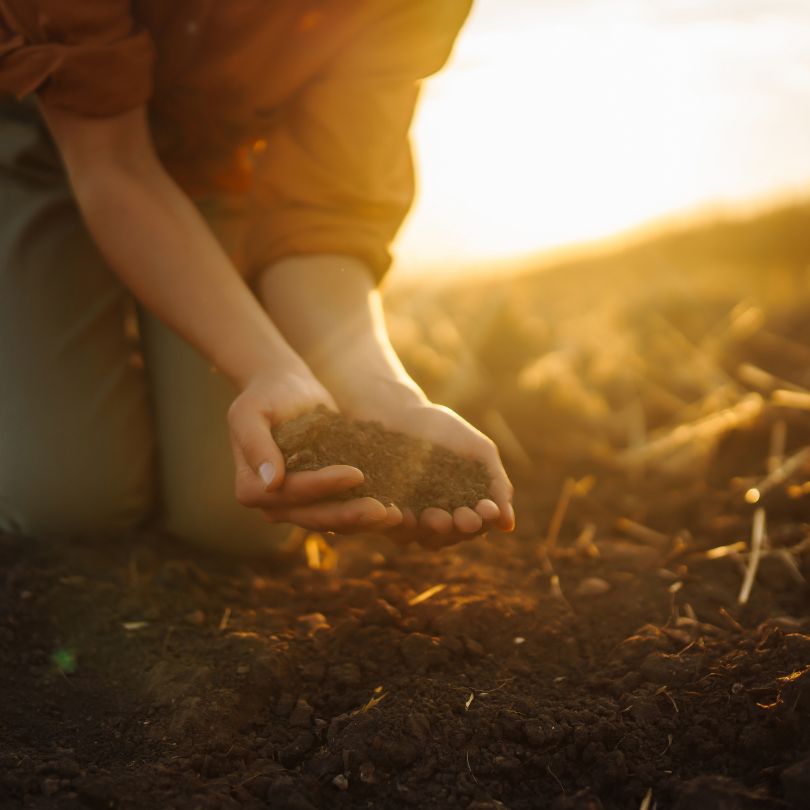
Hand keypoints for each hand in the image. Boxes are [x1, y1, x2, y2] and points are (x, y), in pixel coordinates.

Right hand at [227, 367, 402, 533]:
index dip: (323, 487)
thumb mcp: (250, 412)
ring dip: (365, 520)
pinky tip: (396, 507)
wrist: (286, 388)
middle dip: (351, 514)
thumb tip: (269, 482)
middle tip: (387, 511)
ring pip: (334, 521)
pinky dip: (369, 511)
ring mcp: (300, 505)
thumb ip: (255, 444)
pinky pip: (346, 510)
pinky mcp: (323, 498)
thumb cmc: (265, 395)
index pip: (292, 494)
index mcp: (252, 488)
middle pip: (315, 516)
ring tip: (397, 515)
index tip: (356, 473)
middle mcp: (274, 505)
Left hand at [347, 396, 514, 549]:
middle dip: (460, 528)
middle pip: (453, 536)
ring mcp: (411, 520)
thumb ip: (497, 485)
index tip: (487, 509)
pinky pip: (393, 527)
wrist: (397, 411)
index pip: (479, 524)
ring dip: (433, 531)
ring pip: (425, 538)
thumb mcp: (479, 452)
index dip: (484, 520)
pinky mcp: (383, 514)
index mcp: (465, 507)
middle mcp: (439, 520)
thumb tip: (508, 525)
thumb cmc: (443, 429)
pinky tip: (402, 513)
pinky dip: (400, 524)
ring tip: (435, 516)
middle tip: (463, 517)